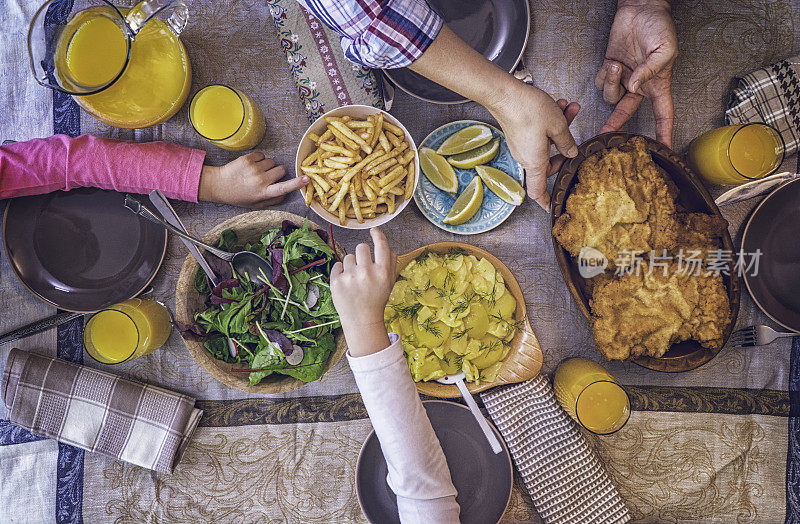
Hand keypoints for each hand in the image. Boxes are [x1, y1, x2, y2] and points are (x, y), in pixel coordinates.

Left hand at [198, 151, 307, 207]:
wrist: (219, 184)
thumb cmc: (240, 196)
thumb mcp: (257, 204)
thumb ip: (274, 200)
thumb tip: (287, 193)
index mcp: (264, 193)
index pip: (284, 188)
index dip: (296, 183)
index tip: (307, 179)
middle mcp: (260, 180)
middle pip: (281, 170)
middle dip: (277, 172)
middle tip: (267, 178)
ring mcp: (254, 168)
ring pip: (272, 161)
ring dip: (267, 165)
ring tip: (256, 172)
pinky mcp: (248, 158)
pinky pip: (262, 155)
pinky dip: (259, 159)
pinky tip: (251, 166)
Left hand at [330, 228, 396, 356]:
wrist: (362, 320)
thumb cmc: (376, 299)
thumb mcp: (390, 282)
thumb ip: (390, 263)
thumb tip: (384, 244)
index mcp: (383, 272)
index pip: (381, 245)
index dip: (378, 235)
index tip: (374, 231)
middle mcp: (367, 272)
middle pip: (361, 247)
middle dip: (361, 254)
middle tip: (362, 267)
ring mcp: (351, 277)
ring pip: (348, 257)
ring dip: (350, 265)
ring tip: (354, 280)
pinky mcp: (336, 282)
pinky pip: (337, 265)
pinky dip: (340, 272)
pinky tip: (346, 283)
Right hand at [490, 84, 579, 208]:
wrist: (505, 93)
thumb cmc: (527, 110)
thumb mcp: (557, 125)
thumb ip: (567, 142)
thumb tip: (571, 153)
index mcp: (535, 162)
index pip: (538, 191)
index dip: (545, 202)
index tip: (552, 208)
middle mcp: (526, 157)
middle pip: (549, 164)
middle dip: (565, 149)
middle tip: (575, 138)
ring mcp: (522, 145)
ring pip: (547, 143)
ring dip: (560, 128)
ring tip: (571, 109)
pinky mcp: (520, 133)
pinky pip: (539, 134)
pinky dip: (550, 122)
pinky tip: (559, 106)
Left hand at [595, 0, 676, 146]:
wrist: (640, 9)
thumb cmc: (659, 26)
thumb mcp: (664, 49)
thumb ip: (650, 71)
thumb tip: (634, 87)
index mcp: (658, 83)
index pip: (663, 114)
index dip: (663, 133)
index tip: (663, 149)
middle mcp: (640, 84)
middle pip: (626, 113)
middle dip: (614, 126)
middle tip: (604, 137)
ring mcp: (623, 77)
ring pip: (610, 96)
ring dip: (610, 82)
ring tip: (617, 64)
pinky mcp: (609, 68)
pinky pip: (600, 82)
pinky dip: (603, 75)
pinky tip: (612, 63)